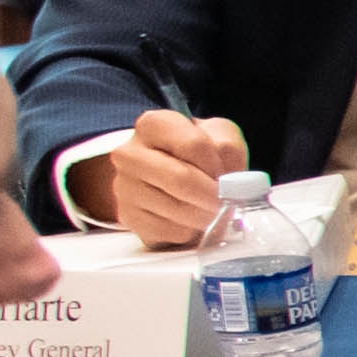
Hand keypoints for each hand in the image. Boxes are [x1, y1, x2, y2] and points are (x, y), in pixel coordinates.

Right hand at [96, 114, 252, 244]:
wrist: (169, 176)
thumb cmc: (199, 154)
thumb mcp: (220, 137)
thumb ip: (229, 150)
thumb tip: (231, 181)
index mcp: (154, 125)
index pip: (194, 145)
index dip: (218, 165)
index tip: (227, 176)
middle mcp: (130, 153)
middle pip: (181, 179)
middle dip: (213, 196)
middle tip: (228, 203)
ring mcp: (124, 187)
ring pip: (176, 209)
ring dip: (205, 216)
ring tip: (212, 211)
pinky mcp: (129, 217)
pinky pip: (169, 231)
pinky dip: (191, 231)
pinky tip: (192, 221)